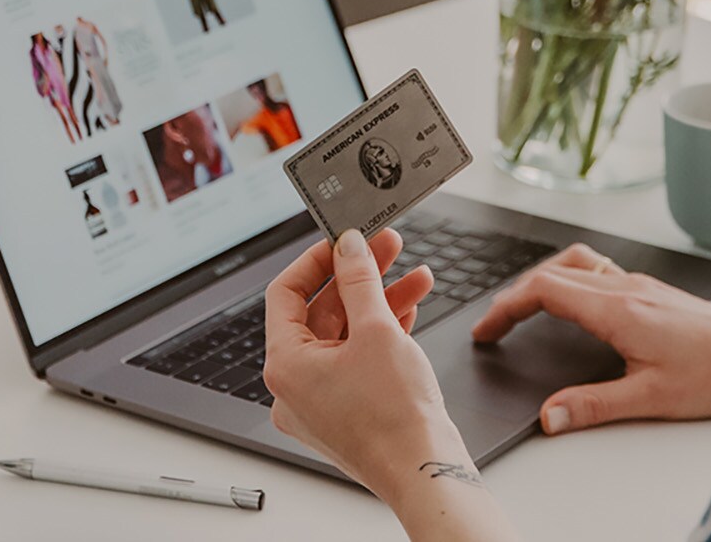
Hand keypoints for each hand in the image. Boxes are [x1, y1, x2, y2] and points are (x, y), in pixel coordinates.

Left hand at [265, 230, 520, 540]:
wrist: (426, 471)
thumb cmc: (396, 417)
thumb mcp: (377, 330)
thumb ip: (359, 280)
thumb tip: (348, 247)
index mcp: (284, 365)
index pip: (285, 294)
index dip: (316, 260)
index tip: (342, 240)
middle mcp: (293, 386)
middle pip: (320, 312)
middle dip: (359, 278)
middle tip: (387, 248)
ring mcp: (318, 401)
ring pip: (343, 335)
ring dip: (378, 302)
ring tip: (415, 278)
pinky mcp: (344, 411)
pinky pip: (354, 359)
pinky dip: (379, 333)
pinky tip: (409, 308)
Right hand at [473, 244, 710, 434]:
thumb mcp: (651, 398)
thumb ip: (593, 405)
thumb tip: (548, 415)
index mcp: (618, 308)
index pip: (544, 290)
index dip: (507, 307)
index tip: (487, 330)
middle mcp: (627, 288)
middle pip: (554, 273)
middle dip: (516, 296)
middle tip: (495, 325)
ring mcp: (642, 286)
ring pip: (578, 264)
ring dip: (545, 279)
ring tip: (527, 305)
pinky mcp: (656, 293)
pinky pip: (601, 271)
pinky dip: (573, 280)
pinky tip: (580, 303)